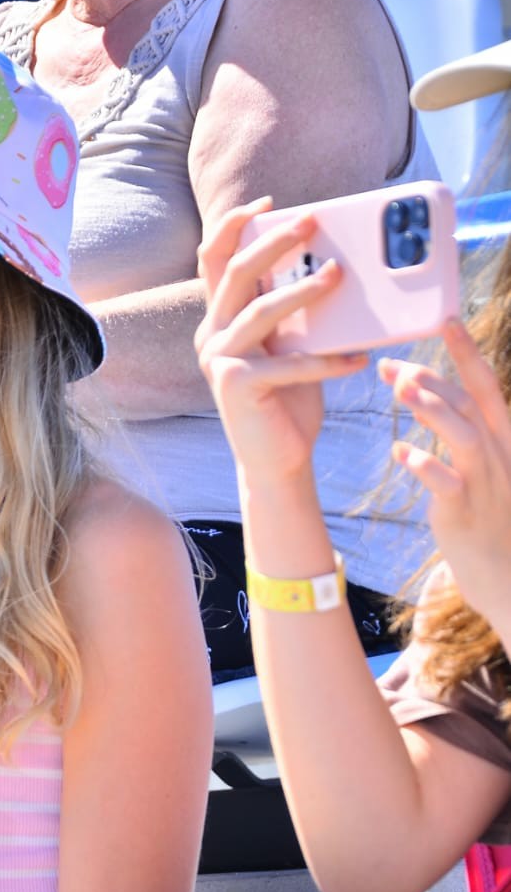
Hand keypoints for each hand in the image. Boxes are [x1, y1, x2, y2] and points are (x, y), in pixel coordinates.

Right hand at [195, 197, 368, 485]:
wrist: (277, 461)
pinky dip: (327, 361)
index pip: (214, 261)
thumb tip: (329, 266)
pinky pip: (289, 363)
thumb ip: (293, 313)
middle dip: (274, 242)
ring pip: (261, 310)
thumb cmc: (288, 401)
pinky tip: (359, 360)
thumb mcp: (291, 346)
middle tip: (312, 222)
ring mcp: (220, 361)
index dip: (233, 225)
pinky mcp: (237, 387)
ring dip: (302, 290)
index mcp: (220, 320)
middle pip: (237, 274)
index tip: (268, 203)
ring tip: (338, 277)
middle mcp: (212, 336)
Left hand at [381, 320, 510, 631]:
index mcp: (503, 437)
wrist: (503, 572)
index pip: (486, 386)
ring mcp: (484, 483)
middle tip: (392, 363)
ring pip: (463, 437)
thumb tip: (422, 392)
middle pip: (469, 405)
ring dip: (433, 410)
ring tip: (401, 391)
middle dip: (432, 379)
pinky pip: (446, 485)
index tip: (446, 319)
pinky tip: (401, 452)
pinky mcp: (465, 513)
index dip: (467, 352)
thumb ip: (457, 429)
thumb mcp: (478, 464)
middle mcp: (499, 454)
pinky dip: (425, 466)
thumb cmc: (486, 512)